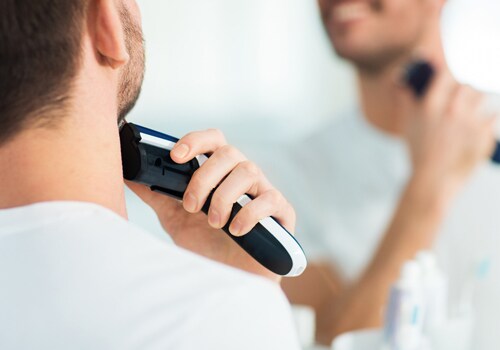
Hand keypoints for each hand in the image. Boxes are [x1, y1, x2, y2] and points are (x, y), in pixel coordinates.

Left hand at [126, 129, 295, 281]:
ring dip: (225, 197)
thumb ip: (158, 195)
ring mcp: (263, 191)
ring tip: (214, 223)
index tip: (175, 156)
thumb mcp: (176, 218)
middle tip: (191, 206)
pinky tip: (236, 231)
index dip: (195, 141)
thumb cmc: (207, 244)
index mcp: (220, 172)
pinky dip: (250, 213)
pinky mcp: (281, 212)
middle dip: (205, 177)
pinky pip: (271, 199)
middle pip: (229, 153)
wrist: (231, 278)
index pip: (213, 140)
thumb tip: (128, 175)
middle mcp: (242, 176)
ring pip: (249, 171)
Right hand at [397, 71, 496, 199]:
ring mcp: (470, 121)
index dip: (449, 70)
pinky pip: (493, 116)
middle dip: (463, 90)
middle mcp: (451, 110)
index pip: (446, 73)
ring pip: (481, 96)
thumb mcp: (407, 124)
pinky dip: (487, 119)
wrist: (434, 180)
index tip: (451, 73)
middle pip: (466, 84)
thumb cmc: (419, 153)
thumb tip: (403, 80)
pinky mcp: (485, 133)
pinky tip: (479, 127)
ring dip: (476, 101)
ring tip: (468, 113)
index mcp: (430, 105)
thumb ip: (406, 98)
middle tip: (460, 99)